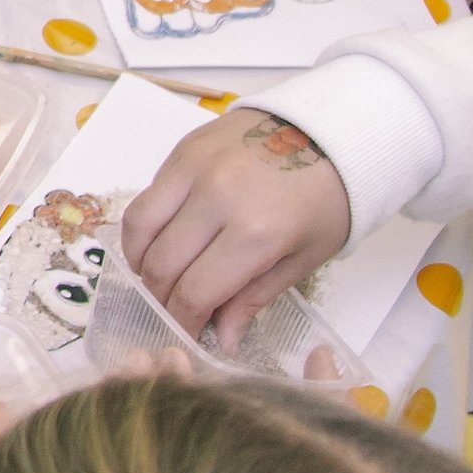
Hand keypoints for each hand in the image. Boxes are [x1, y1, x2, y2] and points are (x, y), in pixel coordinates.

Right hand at [124, 108, 355, 346]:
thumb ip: (254, 298)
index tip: (186, 335)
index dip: (184, 323)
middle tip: (172, 309)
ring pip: (139, 225)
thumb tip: (222, 340)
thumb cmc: (327, 201)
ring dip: (140, 260)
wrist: (332, 132)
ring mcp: (195, 168)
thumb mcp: (303, 259)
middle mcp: (217, 197)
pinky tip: (165, 238)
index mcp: (256, 233)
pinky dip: (147, 225)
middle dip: (161, 297)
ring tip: (156, 275)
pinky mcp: (184, 148)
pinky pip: (148, 194)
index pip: (195, 291)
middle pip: (161, 264)